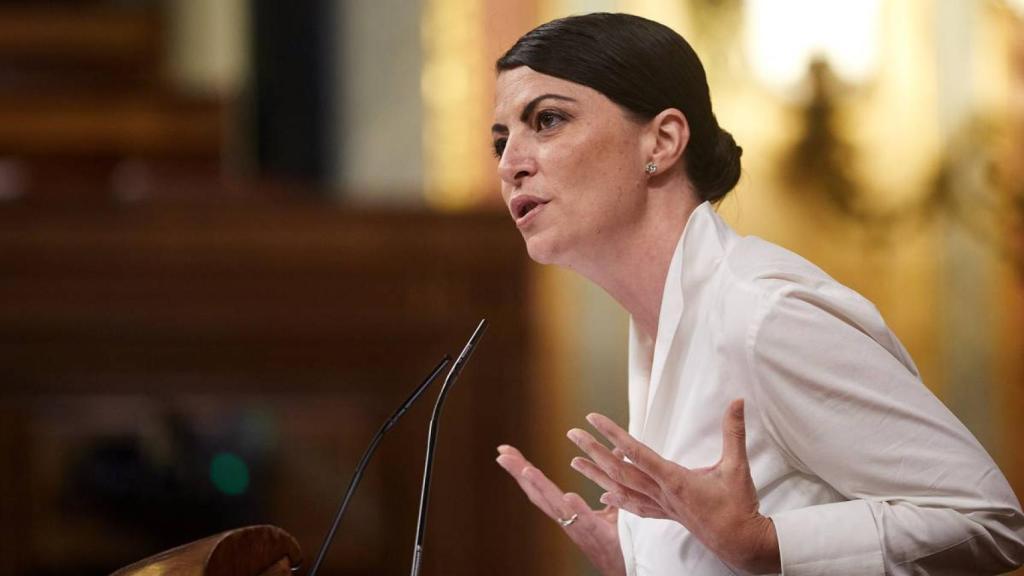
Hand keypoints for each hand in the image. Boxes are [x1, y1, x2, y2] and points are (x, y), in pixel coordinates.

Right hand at [495, 444, 625, 575]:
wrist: (621, 567)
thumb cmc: (612, 537)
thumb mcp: (610, 504)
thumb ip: (608, 480)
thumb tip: (615, 452)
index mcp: (564, 510)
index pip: (540, 487)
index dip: (521, 469)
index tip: (505, 452)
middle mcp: (565, 518)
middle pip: (538, 493)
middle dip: (519, 473)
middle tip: (502, 455)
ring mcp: (578, 526)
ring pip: (555, 505)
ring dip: (540, 487)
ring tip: (525, 469)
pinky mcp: (598, 533)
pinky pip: (585, 520)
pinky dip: (576, 508)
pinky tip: (568, 496)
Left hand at [566, 399, 779, 573]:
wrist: (741, 543)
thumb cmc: (738, 506)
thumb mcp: (737, 466)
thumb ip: (734, 432)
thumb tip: (739, 401)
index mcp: (674, 479)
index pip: (636, 452)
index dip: (613, 434)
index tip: (593, 419)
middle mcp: (661, 493)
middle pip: (619, 470)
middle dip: (594, 451)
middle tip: (573, 434)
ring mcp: (661, 506)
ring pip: (621, 489)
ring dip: (596, 475)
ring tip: (575, 463)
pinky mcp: (666, 515)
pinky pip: (634, 506)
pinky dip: (617, 499)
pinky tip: (603, 495)